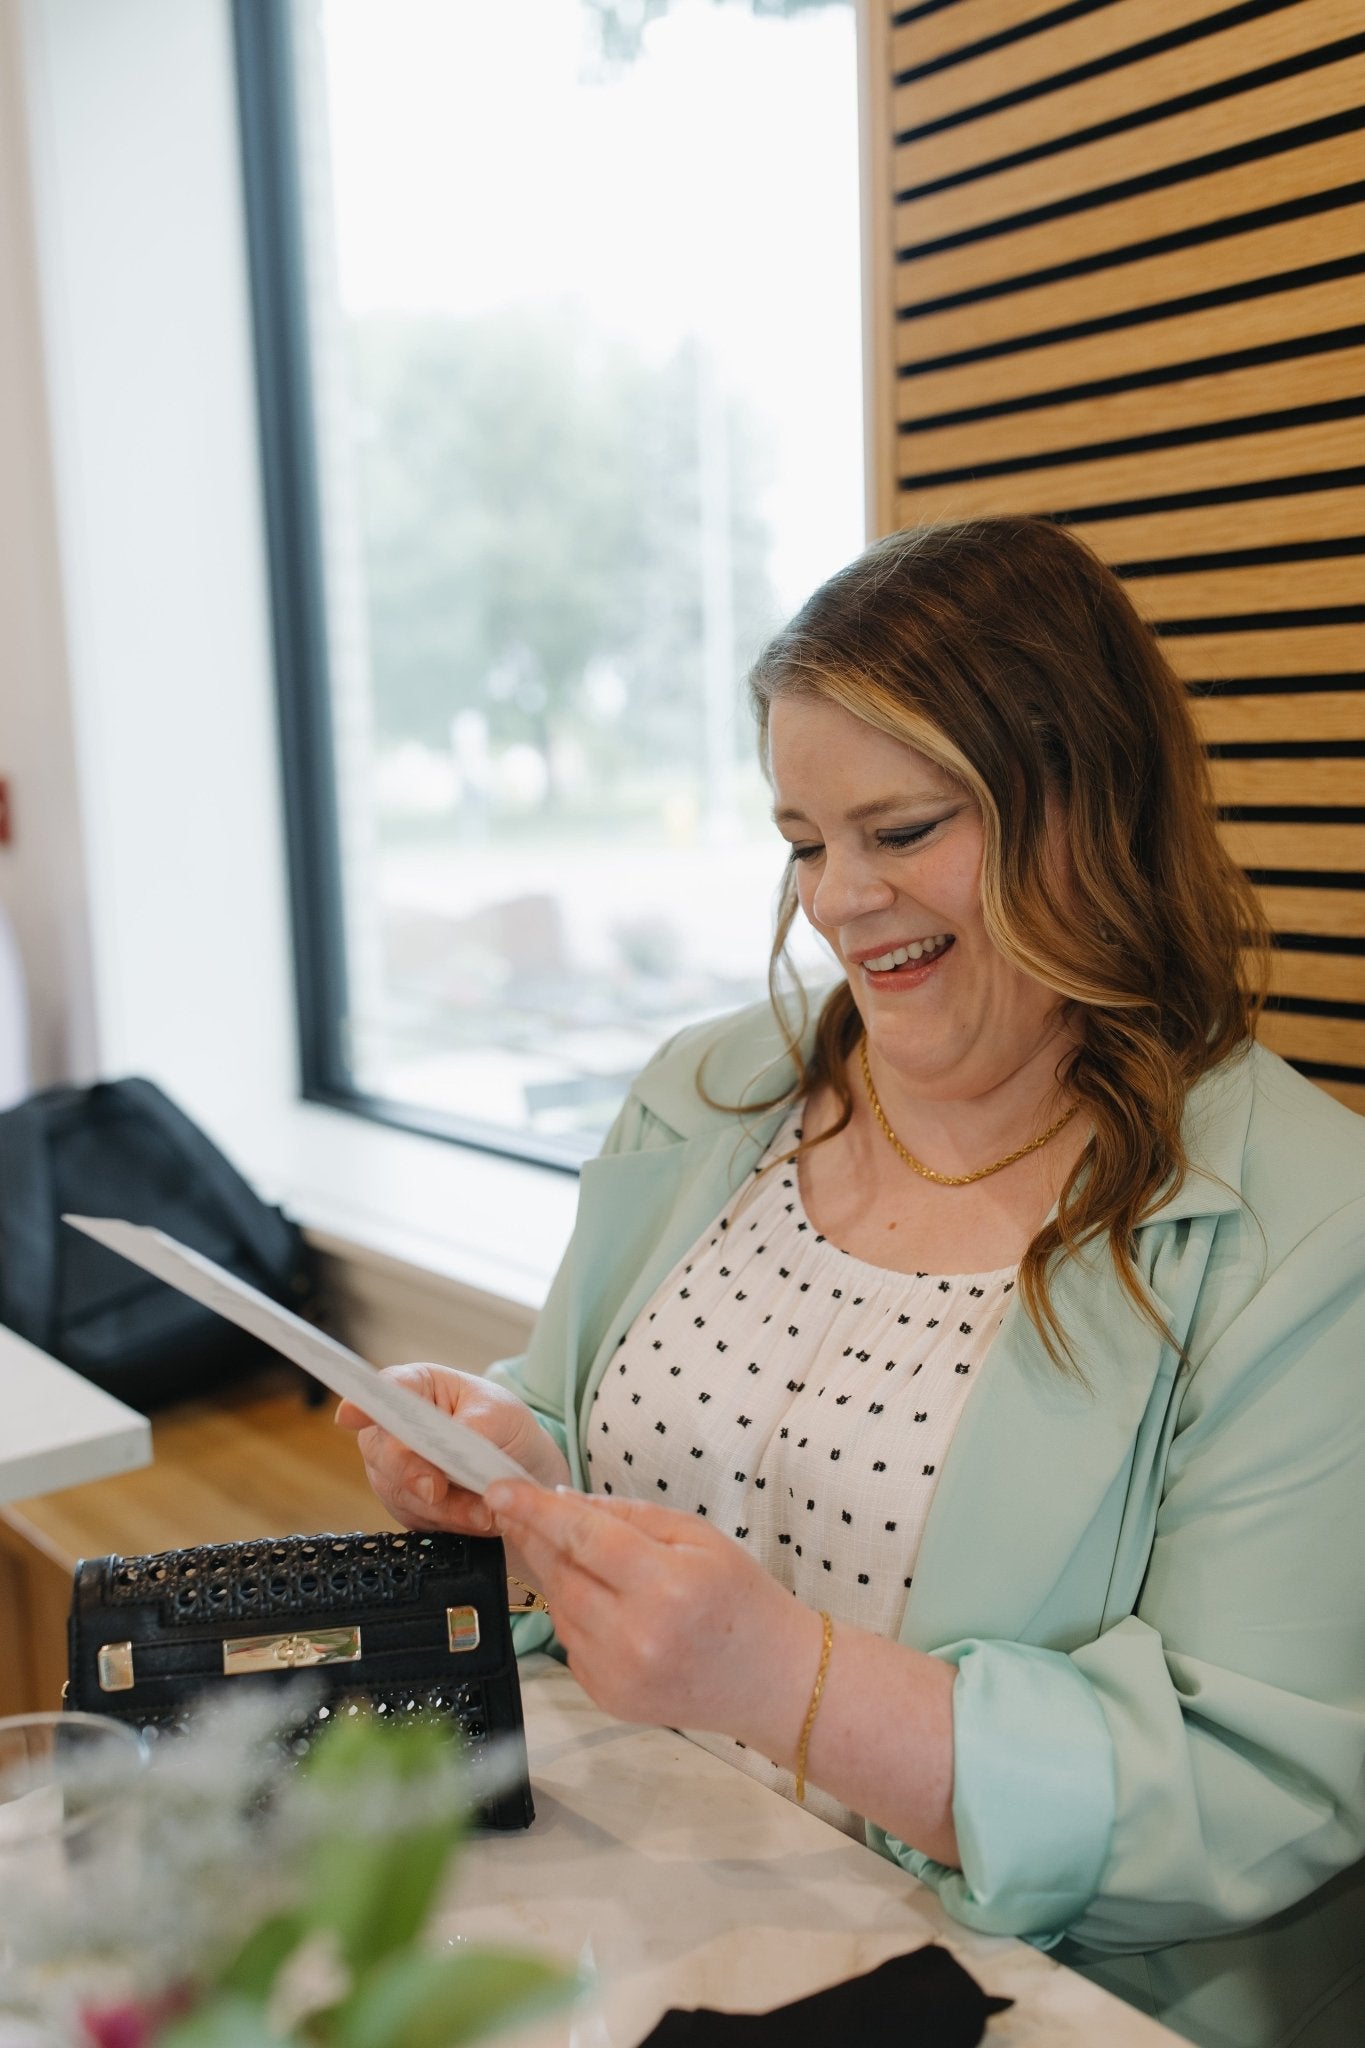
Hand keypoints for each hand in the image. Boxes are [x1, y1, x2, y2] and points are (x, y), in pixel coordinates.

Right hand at [335, 1365, 570, 1538]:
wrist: (519, 1465)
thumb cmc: (502, 1423)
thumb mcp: (500, 1413)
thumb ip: (475, 1426)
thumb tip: (452, 1447)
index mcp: (416, 1387)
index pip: (384, 1390)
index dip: (362, 1402)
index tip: (349, 1415)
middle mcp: (394, 1428)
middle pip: (381, 1449)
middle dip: (408, 1472)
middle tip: (436, 1489)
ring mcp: (394, 1469)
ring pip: (399, 1492)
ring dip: (442, 1507)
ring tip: (483, 1513)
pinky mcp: (405, 1504)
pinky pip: (417, 1519)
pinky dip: (449, 1522)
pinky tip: (478, 1519)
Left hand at [484, 1481, 823, 1760]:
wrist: (774, 1679)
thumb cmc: (742, 1598)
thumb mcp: (697, 1535)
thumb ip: (628, 1516)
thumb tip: (566, 1503)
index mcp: (665, 1586)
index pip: (583, 1538)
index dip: (536, 1510)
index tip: (498, 1488)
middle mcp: (635, 1636)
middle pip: (561, 1574)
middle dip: (535, 1537)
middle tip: (518, 1508)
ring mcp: (618, 1674)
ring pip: (559, 1609)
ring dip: (558, 1577)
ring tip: (588, 1561)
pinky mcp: (608, 1698)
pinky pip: (571, 1643)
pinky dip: (576, 1616)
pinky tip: (607, 1606)